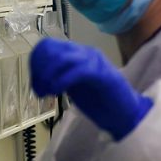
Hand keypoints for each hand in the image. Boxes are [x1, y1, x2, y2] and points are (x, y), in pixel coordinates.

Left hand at [30, 39, 151, 140]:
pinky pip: (76, 71)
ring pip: (62, 58)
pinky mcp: (102, 74)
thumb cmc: (100, 102)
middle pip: (52, 49)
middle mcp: (86, 52)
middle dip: (39, 70)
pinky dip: (61, 81)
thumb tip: (39, 76)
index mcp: (79, 54)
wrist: (126, 115)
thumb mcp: (74, 85)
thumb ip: (60, 76)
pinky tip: (56, 92)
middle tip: (39, 91)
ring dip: (47, 76)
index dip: (36, 62)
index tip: (35, 83)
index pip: (49, 45)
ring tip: (46, 93)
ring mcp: (96, 62)